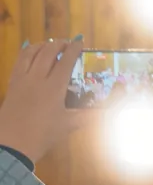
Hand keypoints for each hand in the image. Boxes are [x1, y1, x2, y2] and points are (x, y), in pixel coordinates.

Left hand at [0, 38, 87, 164]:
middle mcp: (37, 78)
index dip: (74, 50)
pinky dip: (26, 52)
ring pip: (30, 53)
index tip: (80, 42)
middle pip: (47, 53)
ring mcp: (22, 79)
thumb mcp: (69, 125)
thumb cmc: (44, 135)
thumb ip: (86, 115)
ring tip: (49, 44)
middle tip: (66, 43)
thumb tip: (107, 113)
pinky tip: (30, 52)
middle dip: (58, 44)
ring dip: (41, 45)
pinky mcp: (12, 83)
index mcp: (54, 88)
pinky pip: (19, 61)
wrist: (14, 142)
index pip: (65, 62)